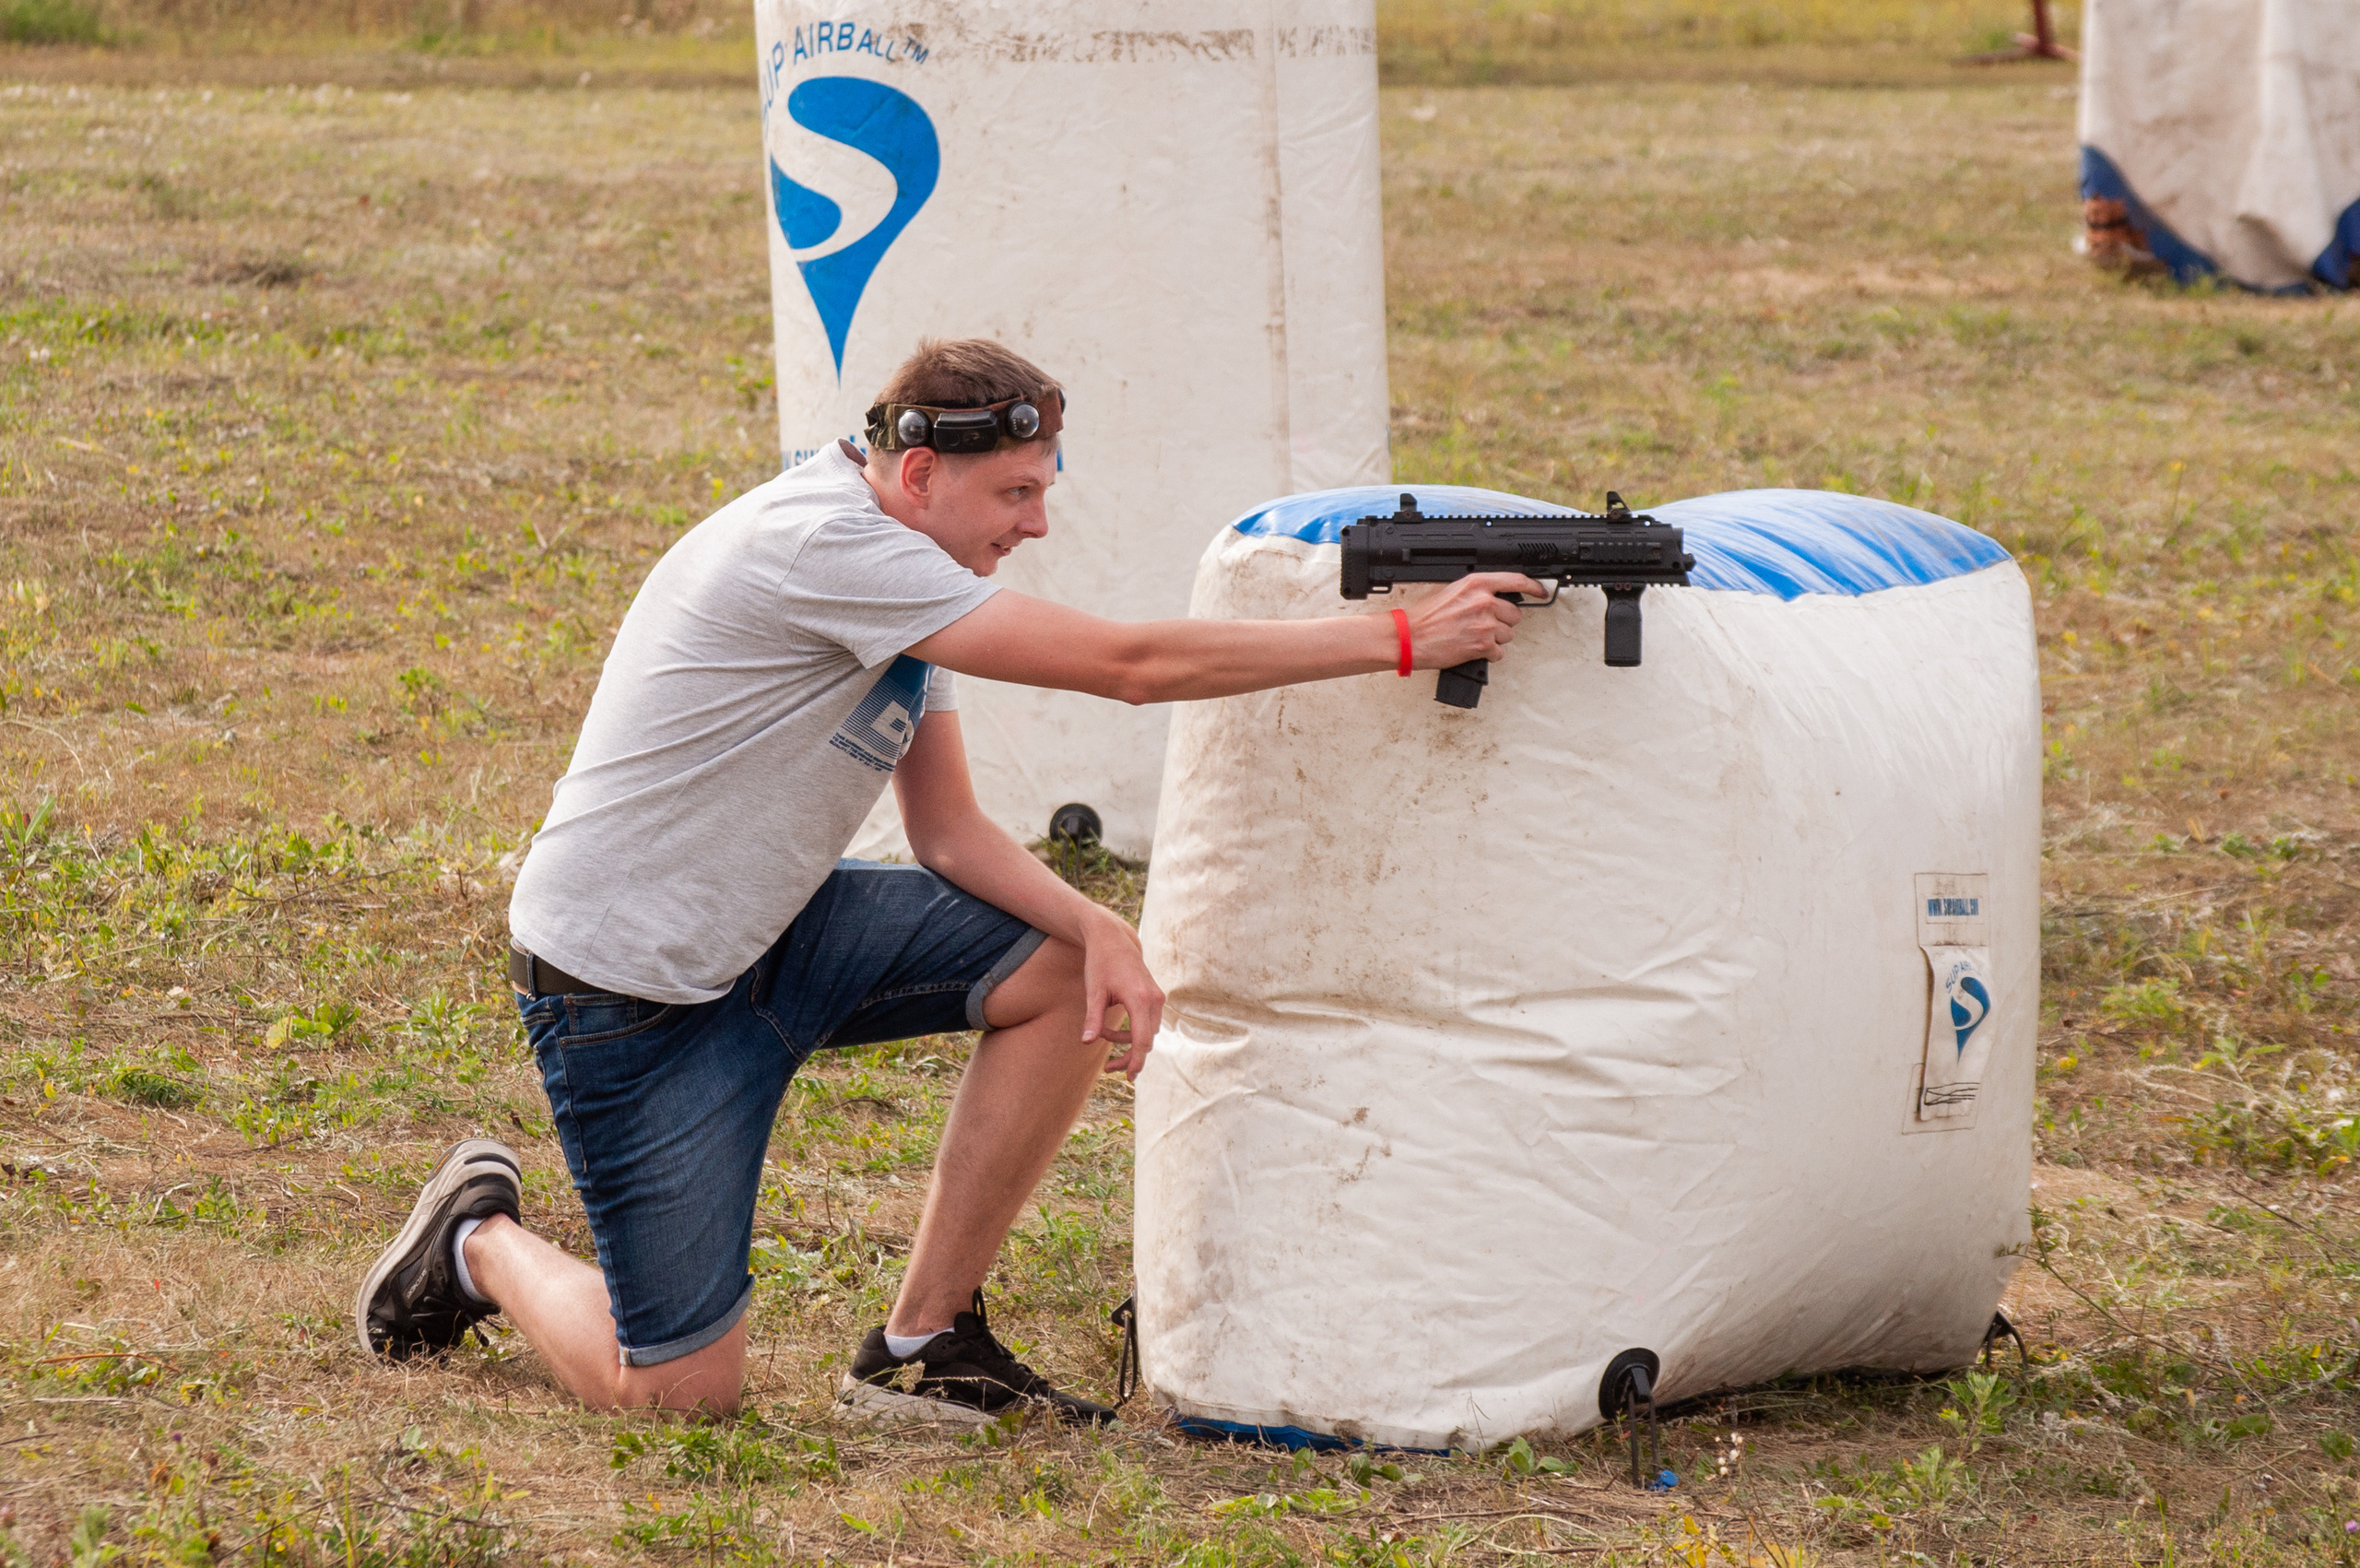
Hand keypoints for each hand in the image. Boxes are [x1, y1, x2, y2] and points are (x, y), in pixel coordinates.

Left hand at [1079, 907, 1163, 1081]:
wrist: (1113, 939)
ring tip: (1101, 1034)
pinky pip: (1148, 1022)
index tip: (1129, 1077)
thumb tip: (1086, 1042)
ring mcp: (1157, 997)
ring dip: (1127, 1041)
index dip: (1136, 1061)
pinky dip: (1133, 1030)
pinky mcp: (1154, 996)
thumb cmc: (1100, 964)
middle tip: (1107, 1068)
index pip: (1142, 1040)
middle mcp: (1154, 999)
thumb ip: (1092, 1018)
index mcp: (1140, 999)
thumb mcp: (1093, 991)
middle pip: (1147, 1040)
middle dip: (1128, 1055)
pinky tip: (1110, 1027)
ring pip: (1148, 1033)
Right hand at [1405, 572, 1544, 667]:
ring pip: (1508, 635)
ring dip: (1496, 639)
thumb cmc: (1425, 617)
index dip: (1534, 587)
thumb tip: (1494, 597)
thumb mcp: (1451, 591)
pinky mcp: (1483, 646)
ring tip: (1474, 637)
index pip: (1517, 581)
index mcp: (1477, 584)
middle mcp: (1484, 602)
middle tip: (1484, 625)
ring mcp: (1485, 625)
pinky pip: (1499, 653)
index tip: (1541, 592)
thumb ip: (1476, 592)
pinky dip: (1488, 654)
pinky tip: (1472, 649)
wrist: (1409, 638)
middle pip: (1515, 614)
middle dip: (1503, 621)